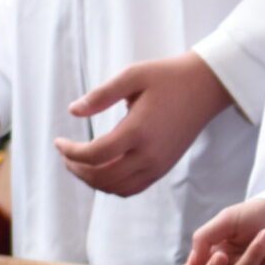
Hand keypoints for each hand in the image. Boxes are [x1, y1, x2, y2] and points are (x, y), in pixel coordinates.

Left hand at [54, 52, 232, 195]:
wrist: (206, 86)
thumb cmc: (169, 76)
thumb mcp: (133, 75)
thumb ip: (101, 94)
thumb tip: (73, 111)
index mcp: (138, 130)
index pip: (94, 155)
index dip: (70, 153)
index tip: (58, 142)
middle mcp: (149, 154)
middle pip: (102, 178)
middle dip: (77, 169)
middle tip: (66, 155)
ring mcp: (158, 164)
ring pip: (116, 188)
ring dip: (92, 181)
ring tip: (80, 164)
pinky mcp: (164, 167)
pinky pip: (132, 188)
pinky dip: (112, 186)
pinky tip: (103, 170)